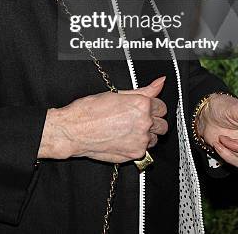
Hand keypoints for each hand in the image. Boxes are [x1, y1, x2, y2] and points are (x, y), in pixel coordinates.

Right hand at [38, 76, 167, 162]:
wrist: (74, 130)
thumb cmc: (90, 111)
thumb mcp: (118, 94)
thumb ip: (144, 90)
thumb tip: (159, 82)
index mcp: (141, 105)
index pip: (161, 106)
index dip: (153, 106)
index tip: (146, 108)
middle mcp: (144, 123)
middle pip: (162, 124)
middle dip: (154, 121)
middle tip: (138, 119)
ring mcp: (140, 140)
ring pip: (155, 138)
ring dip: (147, 134)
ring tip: (129, 129)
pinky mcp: (135, 154)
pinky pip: (145, 150)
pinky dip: (138, 145)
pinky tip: (125, 138)